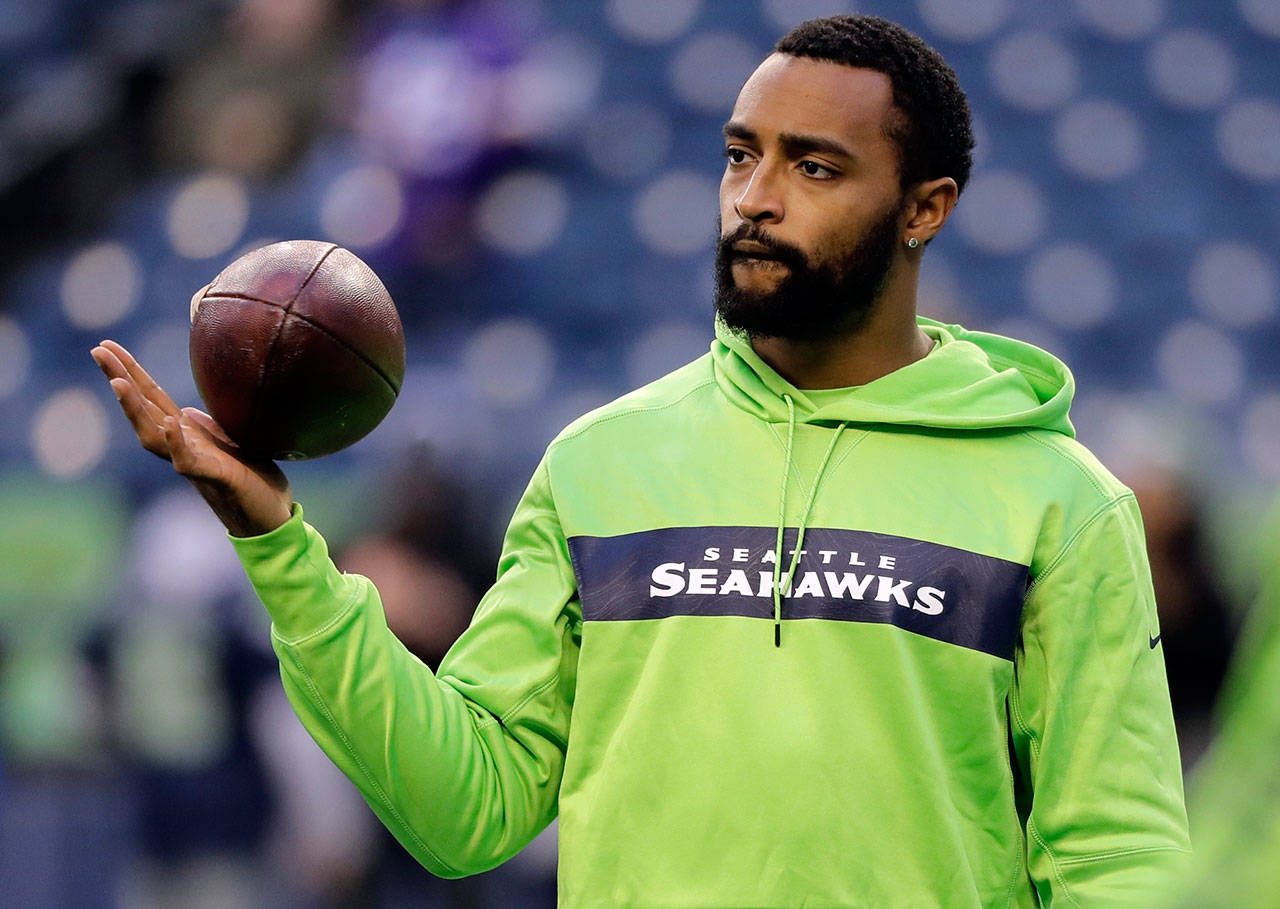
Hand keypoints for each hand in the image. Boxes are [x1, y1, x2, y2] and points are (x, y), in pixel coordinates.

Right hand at [91, 339, 293, 536]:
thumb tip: (186, 413)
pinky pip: (189, 461)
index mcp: (187, 433)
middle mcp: (182, 447)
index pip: (152, 397)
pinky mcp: (215, 478)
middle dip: (120, 380)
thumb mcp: (230, 443)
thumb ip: (207, 428)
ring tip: (118, 383)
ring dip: (135, 410)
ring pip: (153, 436)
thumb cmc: (252, 481)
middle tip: (98, 351)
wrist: (270, 518)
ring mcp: (194, 463)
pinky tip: (169, 424)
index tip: (107, 346)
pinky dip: (177, 443)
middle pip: (144, 410)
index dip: (131, 372)